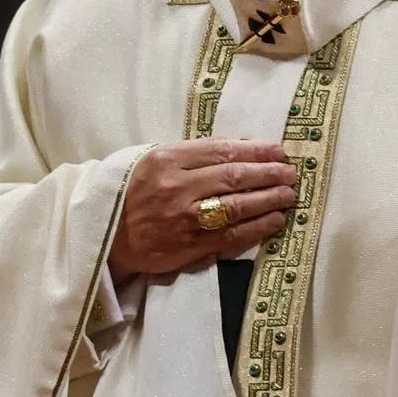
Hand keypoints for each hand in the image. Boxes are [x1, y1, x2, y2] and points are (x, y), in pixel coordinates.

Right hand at [108, 139, 296, 278]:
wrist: (107, 235)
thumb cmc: (135, 191)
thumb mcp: (156, 160)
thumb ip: (193, 155)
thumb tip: (241, 150)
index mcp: (168, 159)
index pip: (221, 151)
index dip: (255, 150)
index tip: (278, 150)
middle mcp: (177, 187)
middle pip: (233, 177)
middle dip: (268, 174)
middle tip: (291, 173)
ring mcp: (184, 219)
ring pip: (236, 207)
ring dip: (268, 200)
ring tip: (288, 195)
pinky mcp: (189, 246)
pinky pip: (230, 237)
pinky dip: (256, 228)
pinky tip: (274, 220)